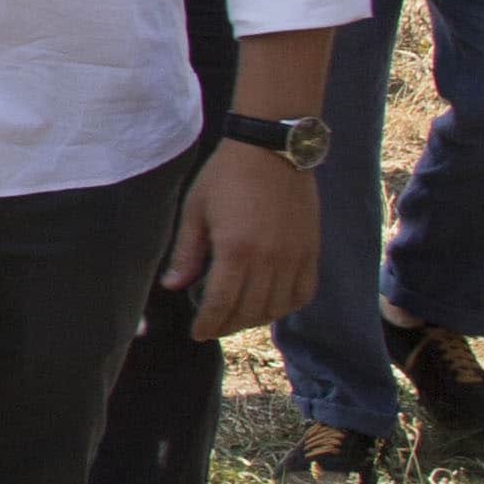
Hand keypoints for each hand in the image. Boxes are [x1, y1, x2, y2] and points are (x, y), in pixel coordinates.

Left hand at [169, 138, 317, 334]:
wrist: (272, 150)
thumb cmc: (226, 176)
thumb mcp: (196, 210)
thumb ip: (187, 252)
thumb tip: (172, 286)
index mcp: (236, 250)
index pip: (221, 304)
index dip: (208, 324)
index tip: (198, 333)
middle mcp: (269, 260)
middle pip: (249, 311)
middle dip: (228, 325)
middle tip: (214, 325)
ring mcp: (294, 257)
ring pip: (277, 307)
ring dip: (256, 319)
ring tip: (238, 316)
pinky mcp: (312, 250)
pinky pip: (304, 293)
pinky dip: (287, 306)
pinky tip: (271, 304)